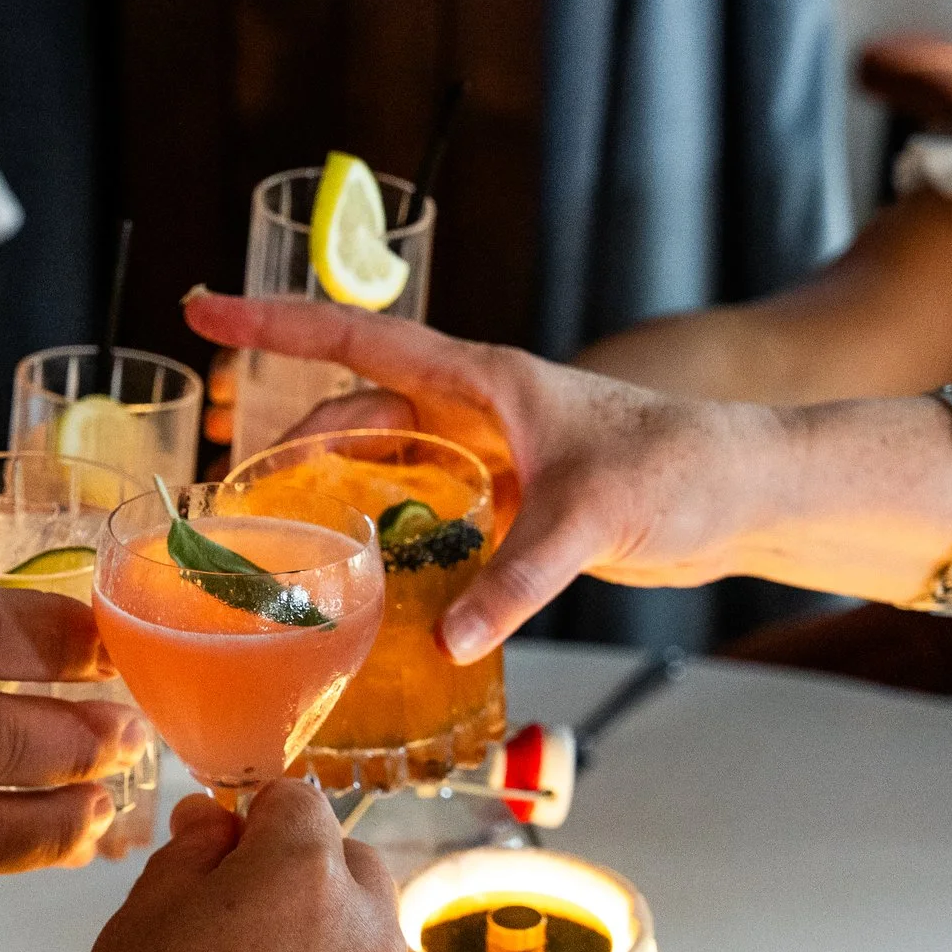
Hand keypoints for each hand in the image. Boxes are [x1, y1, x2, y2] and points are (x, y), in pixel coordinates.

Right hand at [0, 782, 414, 951]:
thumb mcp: (138, 926)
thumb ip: (190, 855)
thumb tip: (217, 820)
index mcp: (302, 872)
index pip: (295, 799)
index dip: (250, 816)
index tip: (217, 848)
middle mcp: (368, 925)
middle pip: (345, 862)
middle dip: (297, 873)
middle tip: (228, 924)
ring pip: (364, 933)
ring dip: (319, 940)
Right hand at [186, 290, 788, 659]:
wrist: (746, 492)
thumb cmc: (680, 469)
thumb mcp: (592, 519)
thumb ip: (517, 579)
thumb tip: (449, 641)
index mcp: (482, 380)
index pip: (358, 339)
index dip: (277, 324)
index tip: (204, 309)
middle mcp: (474, 411)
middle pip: (354, 416)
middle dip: (289, 445)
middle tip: (228, 494)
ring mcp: (488, 458)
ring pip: (383, 469)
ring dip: (332, 498)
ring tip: (274, 543)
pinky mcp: (508, 504)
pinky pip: (423, 517)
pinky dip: (388, 543)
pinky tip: (360, 584)